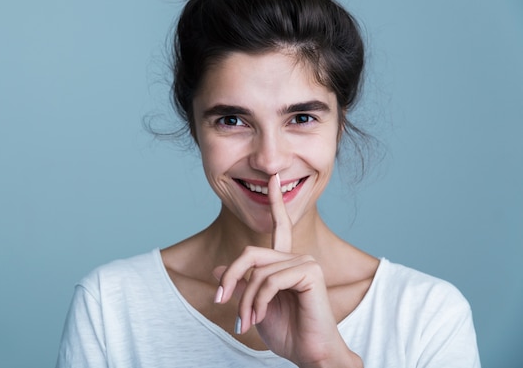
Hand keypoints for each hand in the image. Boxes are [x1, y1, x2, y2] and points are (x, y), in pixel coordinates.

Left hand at [214, 174, 361, 367]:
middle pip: (250, 254)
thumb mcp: (253, 306)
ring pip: (257, 272)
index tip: (273, 178)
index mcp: (285, 262)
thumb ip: (240, 285)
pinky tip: (260, 316)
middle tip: (221, 300)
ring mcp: (305, 262)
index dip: (275, 202)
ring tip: (246, 321)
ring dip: (245, 300)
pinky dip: (258, 301)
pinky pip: (270, 280)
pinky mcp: (310, 272)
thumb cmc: (286, 332)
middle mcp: (297, 257)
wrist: (309, 355)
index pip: (280, 226)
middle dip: (230, 278)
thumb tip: (218, 269)